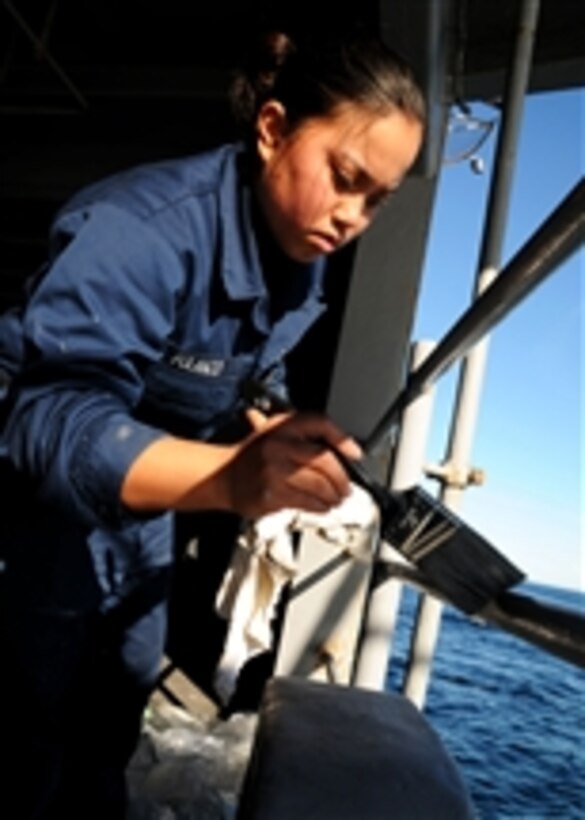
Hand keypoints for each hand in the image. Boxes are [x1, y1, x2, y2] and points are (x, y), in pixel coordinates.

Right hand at [226, 409, 362, 517]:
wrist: (222, 475)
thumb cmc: (253, 455)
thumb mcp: (274, 431)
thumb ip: (303, 435)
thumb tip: (342, 449)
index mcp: (283, 426)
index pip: (320, 423)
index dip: (342, 438)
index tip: (355, 453)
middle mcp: (278, 445)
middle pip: (324, 460)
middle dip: (341, 478)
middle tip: (347, 487)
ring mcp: (274, 471)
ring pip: (318, 485)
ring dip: (333, 496)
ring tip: (337, 499)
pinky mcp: (271, 494)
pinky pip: (305, 502)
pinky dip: (319, 506)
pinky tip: (322, 506)